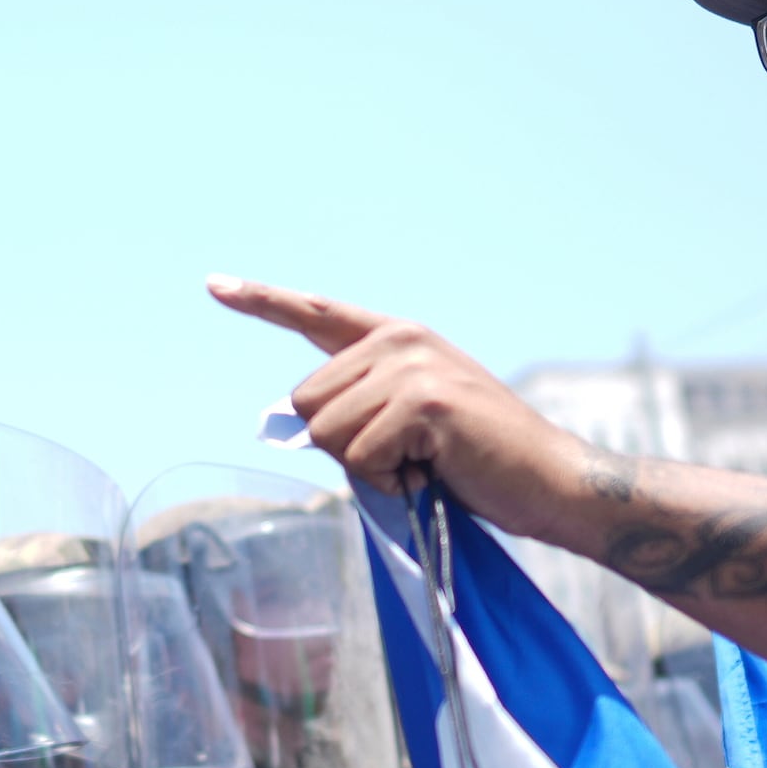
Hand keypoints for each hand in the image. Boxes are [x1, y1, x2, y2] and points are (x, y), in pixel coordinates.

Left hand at [208, 276, 572, 525]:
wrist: (551, 482)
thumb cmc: (478, 464)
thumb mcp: (407, 426)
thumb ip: (354, 411)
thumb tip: (289, 426)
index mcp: (395, 338)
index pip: (316, 313)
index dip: (261, 300)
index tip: (215, 284)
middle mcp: (400, 339)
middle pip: (307, 403)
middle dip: (344, 449)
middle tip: (406, 460)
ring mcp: (412, 365)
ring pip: (327, 433)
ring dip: (369, 469)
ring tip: (425, 465)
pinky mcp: (423, 400)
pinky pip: (361, 457)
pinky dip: (391, 484)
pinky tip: (435, 474)